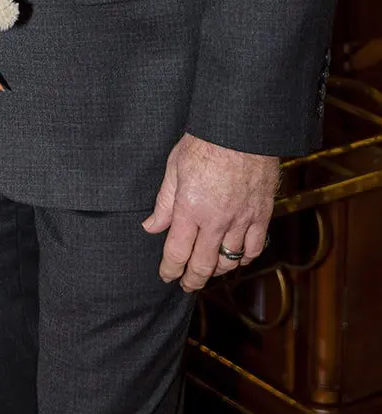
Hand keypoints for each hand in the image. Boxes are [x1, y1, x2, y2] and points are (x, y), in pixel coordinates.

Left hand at [142, 132, 278, 291]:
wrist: (242, 128)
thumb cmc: (205, 142)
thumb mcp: (174, 167)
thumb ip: (164, 202)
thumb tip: (152, 226)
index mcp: (190, 208)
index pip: (177, 252)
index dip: (170, 269)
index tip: (166, 275)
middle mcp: (216, 220)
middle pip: (203, 264)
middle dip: (192, 279)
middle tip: (185, 285)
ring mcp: (241, 220)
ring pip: (229, 260)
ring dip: (217, 270)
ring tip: (208, 271)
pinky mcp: (261, 214)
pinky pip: (254, 247)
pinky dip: (244, 257)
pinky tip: (237, 258)